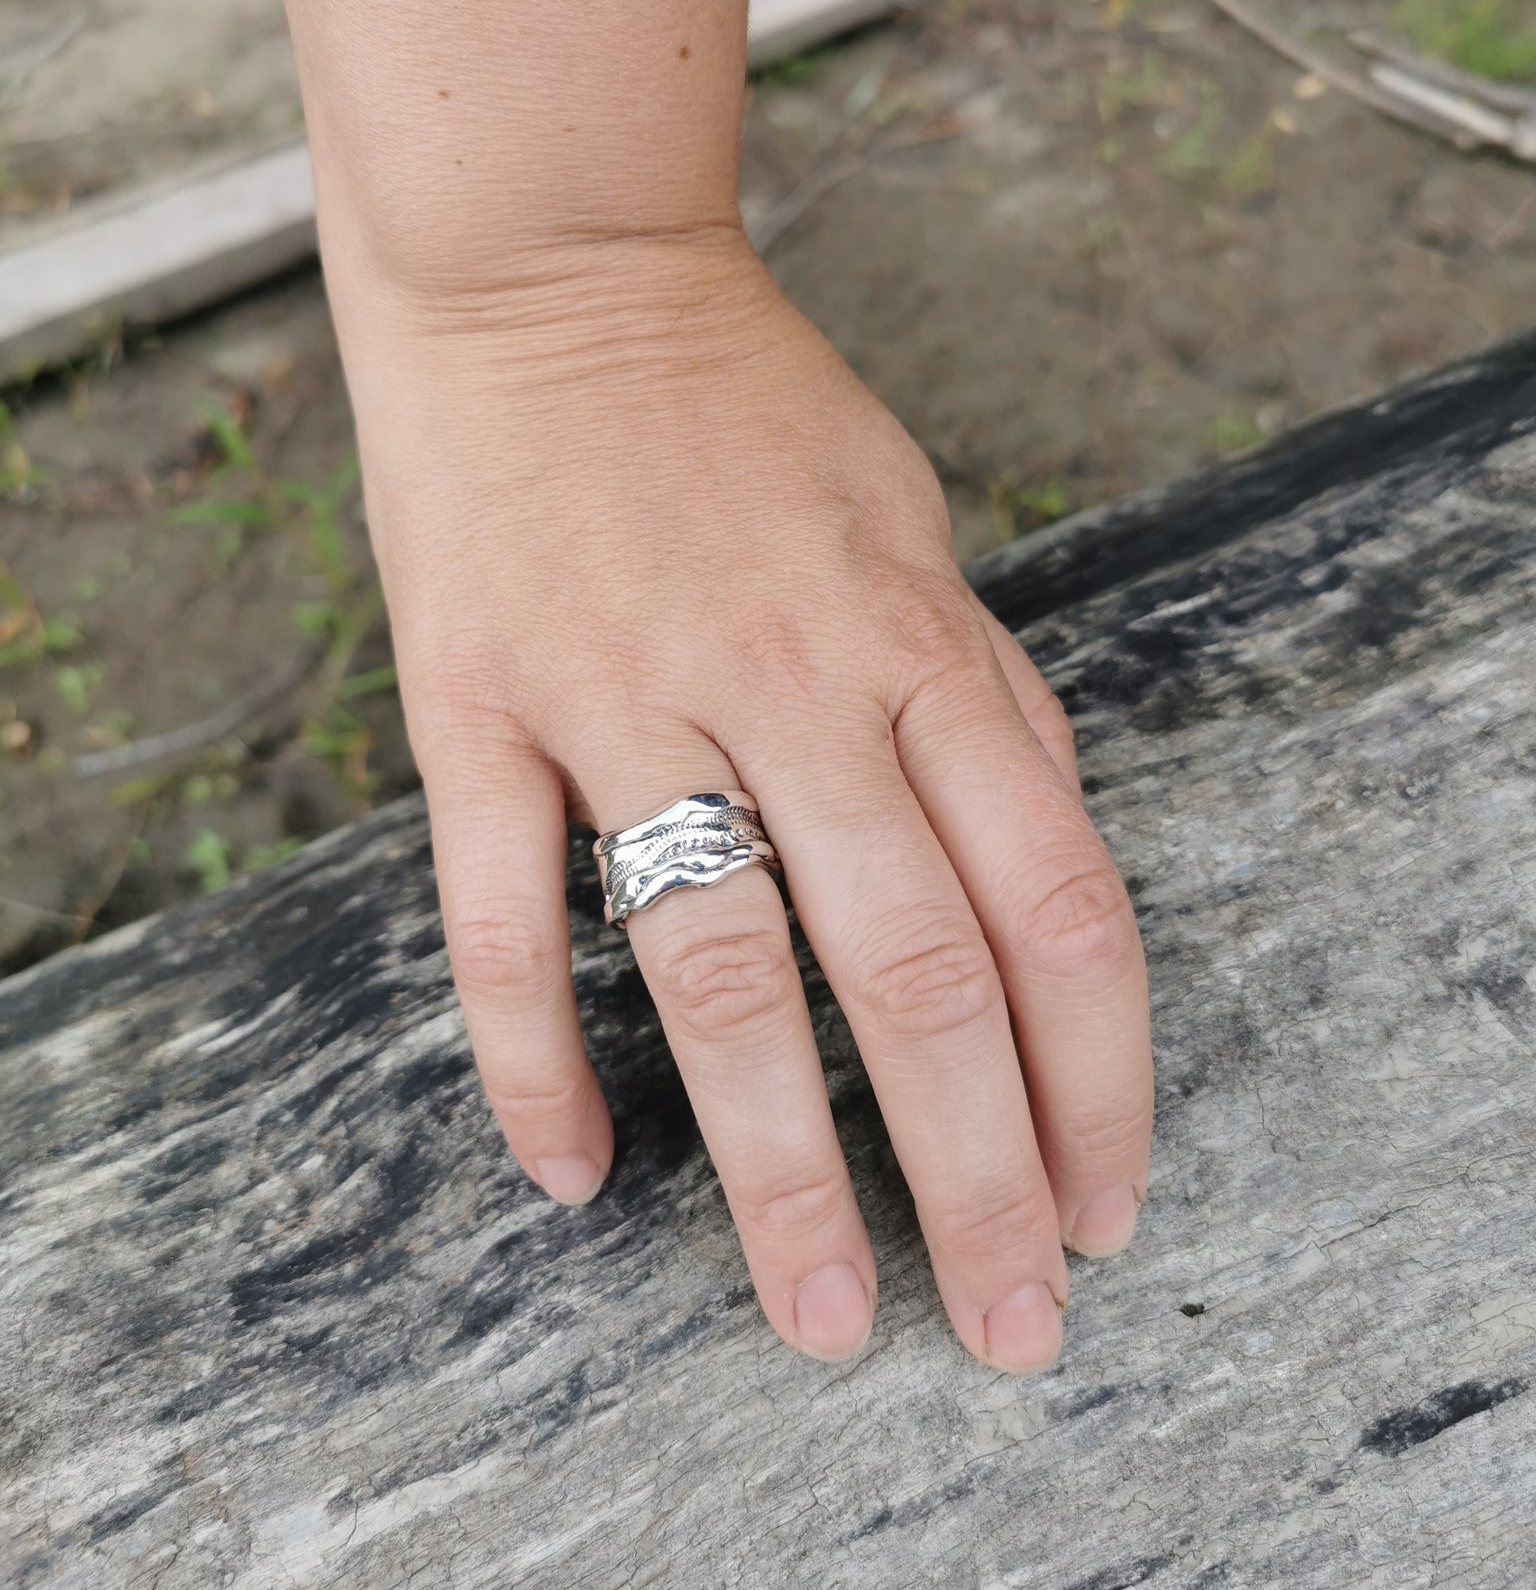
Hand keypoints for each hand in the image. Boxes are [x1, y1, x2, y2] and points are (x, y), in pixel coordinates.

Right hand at [331, 228, 1152, 1370]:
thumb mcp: (914, 524)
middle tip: (1008, 1322)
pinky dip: (532, 1062)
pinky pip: (499, 917)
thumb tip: (1042, 858)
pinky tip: (569, 1174)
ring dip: (778, 1169)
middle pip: (914, 970)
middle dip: (976, 1172)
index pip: (1053, 901)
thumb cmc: (748, 406)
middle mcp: (789, 680)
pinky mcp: (476, 704)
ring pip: (720, 973)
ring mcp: (622, 695)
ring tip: (820, 1310)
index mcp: (916, 638)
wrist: (550, 267)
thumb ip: (981, 693)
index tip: (1105, 1200)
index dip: (1099, 1074)